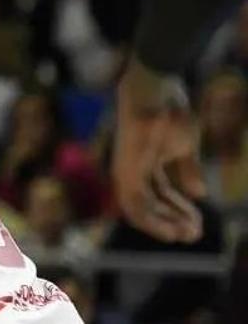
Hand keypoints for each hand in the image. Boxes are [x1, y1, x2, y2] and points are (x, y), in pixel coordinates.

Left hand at [113, 58, 204, 242]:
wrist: (156, 89)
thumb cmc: (170, 110)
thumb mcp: (185, 145)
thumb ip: (187, 169)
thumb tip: (199, 194)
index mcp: (144, 165)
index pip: (159, 196)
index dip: (178, 211)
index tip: (197, 225)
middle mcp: (131, 171)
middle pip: (149, 205)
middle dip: (172, 221)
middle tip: (194, 235)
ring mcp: (125, 171)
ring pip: (139, 210)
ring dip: (164, 225)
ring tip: (187, 234)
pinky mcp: (125, 170)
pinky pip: (134, 204)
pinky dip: (153, 220)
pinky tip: (171, 230)